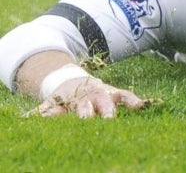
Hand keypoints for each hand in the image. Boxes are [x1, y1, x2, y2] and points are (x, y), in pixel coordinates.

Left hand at [26, 75, 158, 117]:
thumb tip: (25, 120)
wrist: (75, 81)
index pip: (69, 109)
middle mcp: (88, 96)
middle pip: (90, 105)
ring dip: (112, 108)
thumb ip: (43, 112)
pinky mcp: (115, 93)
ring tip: (116, 117)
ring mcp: (103, 93)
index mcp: (71, 100)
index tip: (70, 120)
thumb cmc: (63, 99)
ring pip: (109, 100)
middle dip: (91, 113)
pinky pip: (126, 95)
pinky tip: (142, 106)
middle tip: (95, 122)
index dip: (70, 115)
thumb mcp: (52, 104)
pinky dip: (134, 100)